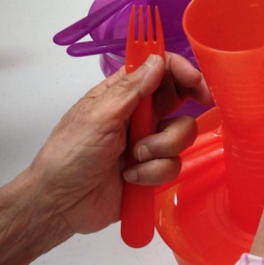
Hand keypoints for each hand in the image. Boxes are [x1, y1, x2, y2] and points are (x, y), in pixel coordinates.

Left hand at [0, 53, 210, 264]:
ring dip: (161, 148)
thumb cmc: (69, 155)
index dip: (180, 69)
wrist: (61, 205)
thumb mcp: (99, 117)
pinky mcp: (153, 170)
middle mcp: (140, 114)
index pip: (159, 69)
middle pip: (180, 97)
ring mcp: (149, 143)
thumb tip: (158, 60)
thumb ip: (131, 89)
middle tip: (202, 102)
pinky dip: (153, 173)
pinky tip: (131, 179)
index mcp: (122, 93)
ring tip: (133, 160)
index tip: (195, 81)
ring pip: (182, 134)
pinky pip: (173, 165)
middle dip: (190, 102)